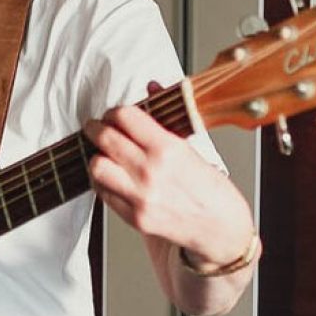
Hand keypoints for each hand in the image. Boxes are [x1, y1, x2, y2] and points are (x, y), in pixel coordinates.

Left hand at [83, 99, 253, 267]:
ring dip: (96, 156)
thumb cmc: (210, 189)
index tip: (114, 115)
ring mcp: (140, 196)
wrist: (221, 229)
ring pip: (96, 166)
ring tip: (102, 154)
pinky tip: (111, 176)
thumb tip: (152, 86)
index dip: (114, 112)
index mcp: (168, 149)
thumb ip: (166, 116)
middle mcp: (151, 172)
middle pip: (104, 138)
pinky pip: (102, 193)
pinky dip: (102, 181)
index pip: (125, 117)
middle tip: (95, 127)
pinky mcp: (134, 217)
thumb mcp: (192, 147)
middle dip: (95, 128)